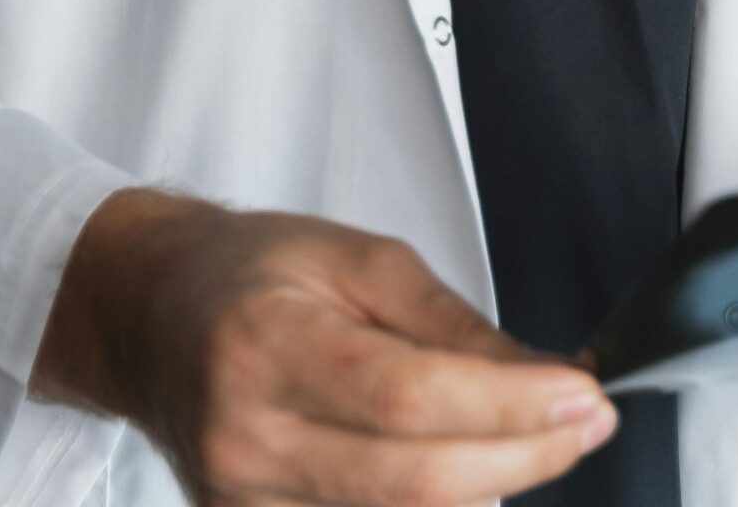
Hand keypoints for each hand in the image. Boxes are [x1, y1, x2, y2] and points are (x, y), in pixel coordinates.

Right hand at [30, 186, 617, 504]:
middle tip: (588, 422)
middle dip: (522, 456)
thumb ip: (445, 320)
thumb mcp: (353, 255)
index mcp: (268, 345)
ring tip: (538, 436)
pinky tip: (473, 473)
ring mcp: (244, 504)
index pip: (405, 398)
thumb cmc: (253, 271)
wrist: (149, 315)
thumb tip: (540, 373)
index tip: (584, 394)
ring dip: (490, 486)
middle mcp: (248, 438)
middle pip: (412, 481)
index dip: (507, 406)